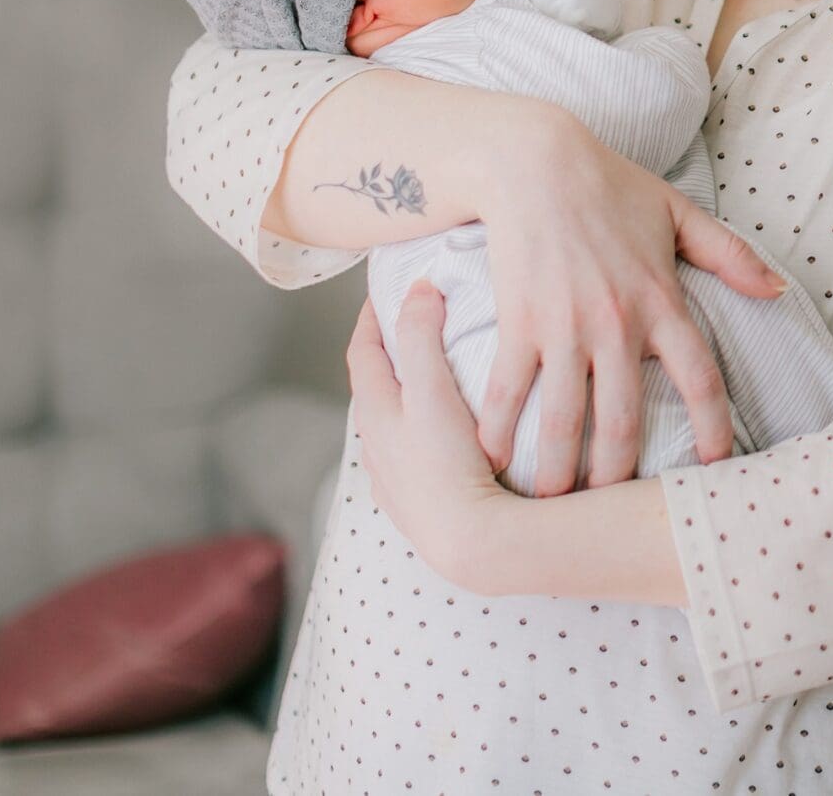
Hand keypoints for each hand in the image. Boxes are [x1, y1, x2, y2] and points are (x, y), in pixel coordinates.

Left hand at [348, 288, 507, 589]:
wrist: (470, 542)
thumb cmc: (449, 465)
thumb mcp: (433, 391)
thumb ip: (423, 337)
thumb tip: (419, 290)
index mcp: (374, 413)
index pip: (363, 351)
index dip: (373, 317)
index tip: (388, 291)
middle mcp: (375, 447)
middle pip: (374, 389)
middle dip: (389, 355)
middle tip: (415, 327)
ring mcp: (393, 480)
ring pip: (391, 427)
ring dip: (405, 399)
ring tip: (435, 382)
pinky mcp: (415, 505)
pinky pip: (410, 459)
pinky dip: (420, 436)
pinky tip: (444, 442)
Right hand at [477, 107, 783, 489]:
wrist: (534, 162)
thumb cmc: (609, 186)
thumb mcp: (680, 214)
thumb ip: (731, 255)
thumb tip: (779, 288)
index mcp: (662, 302)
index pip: (701, 379)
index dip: (713, 428)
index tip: (716, 468)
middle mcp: (617, 324)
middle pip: (625, 420)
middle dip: (620, 475)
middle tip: (615, 512)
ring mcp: (565, 328)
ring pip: (565, 420)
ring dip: (559, 471)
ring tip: (554, 507)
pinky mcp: (518, 323)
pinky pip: (509, 392)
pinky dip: (499, 432)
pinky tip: (493, 463)